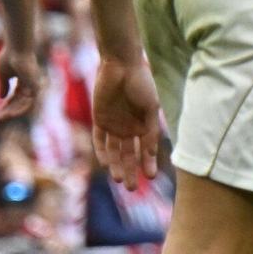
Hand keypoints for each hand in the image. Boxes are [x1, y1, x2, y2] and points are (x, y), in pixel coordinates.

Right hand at [0, 45, 42, 120]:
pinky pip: (29, 103)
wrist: (17, 49)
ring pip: (25, 105)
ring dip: (13, 112)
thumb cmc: (9, 57)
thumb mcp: (4, 74)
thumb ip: (3, 85)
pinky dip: (20, 109)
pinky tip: (10, 114)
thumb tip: (1, 97)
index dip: (7, 104)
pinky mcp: (35, 87)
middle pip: (20, 102)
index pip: (16, 96)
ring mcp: (34, 86)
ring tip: (1, 117)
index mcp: (24, 79)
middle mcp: (30, 83)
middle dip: (9, 110)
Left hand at [92, 57, 163, 187]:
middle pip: (129, 155)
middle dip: (130, 171)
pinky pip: (100, 140)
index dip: (148, 163)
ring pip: (114, 151)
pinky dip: (103, 152)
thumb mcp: (151, 108)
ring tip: (119, 179)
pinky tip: (106, 163)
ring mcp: (114, 125)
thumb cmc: (141, 84)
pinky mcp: (99, 119)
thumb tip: (153, 153)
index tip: (151, 176)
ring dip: (117, 165)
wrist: (121, 65)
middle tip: (131, 188)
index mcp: (144, 125)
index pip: (146, 150)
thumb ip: (151, 130)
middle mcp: (129, 128)